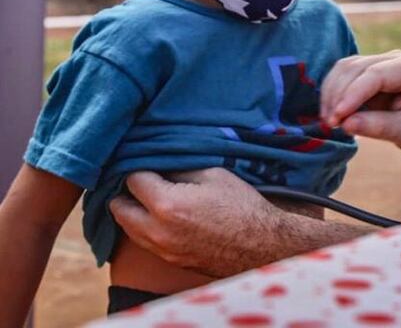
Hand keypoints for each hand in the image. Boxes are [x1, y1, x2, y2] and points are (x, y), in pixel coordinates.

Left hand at [109, 168, 284, 276]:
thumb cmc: (242, 206)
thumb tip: (159, 164)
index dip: (140, 165)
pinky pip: (142, 240)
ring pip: (126, 227)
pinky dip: (143, 226)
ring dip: (132, 210)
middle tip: (144, 178)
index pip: (132, 179)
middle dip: (126, 190)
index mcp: (166, 204)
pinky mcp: (169, 260)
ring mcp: (161, 249)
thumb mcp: (214, 175)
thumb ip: (179, 169)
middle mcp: (156, 231)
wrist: (261, 245)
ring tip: (149, 196)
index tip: (149, 160)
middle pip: (118, 207)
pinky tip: (160, 215)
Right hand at [320, 50, 400, 153]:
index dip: (353, 94)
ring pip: (345, 69)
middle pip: (356, 68)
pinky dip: (333, 93)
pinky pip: (344, 76)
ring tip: (328, 122)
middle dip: (338, 96)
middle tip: (329, 125)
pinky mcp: (369, 71)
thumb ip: (379, 127)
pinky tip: (331, 114)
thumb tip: (345, 123)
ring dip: (331, 94)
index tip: (337, 117)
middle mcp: (397, 58)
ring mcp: (382, 62)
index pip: (376, 75)